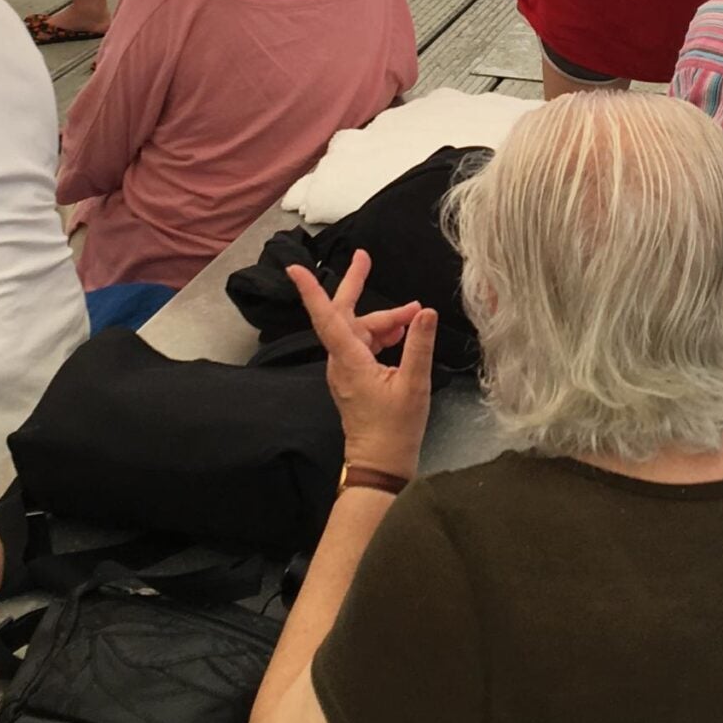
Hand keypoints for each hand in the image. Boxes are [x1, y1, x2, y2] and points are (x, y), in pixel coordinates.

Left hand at [288, 249, 433, 475]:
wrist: (380, 465)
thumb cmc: (395, 429)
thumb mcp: (413, 385)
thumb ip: (418, 345)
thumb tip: (426, 312)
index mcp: (349, 360)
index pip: (326, 317)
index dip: (310, 291)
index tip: (296, 268)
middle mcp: (341, 361)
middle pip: (344, 314)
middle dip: (355, 284)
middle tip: (365, 257)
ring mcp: (346, 370)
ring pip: (360, 330)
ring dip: (386, 319)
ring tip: (415, 315)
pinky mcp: (354, 378)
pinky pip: (364, 345)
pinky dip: (383, 335)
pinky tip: (403, 335)